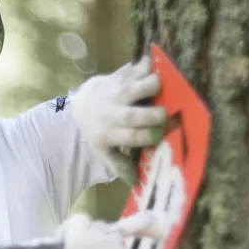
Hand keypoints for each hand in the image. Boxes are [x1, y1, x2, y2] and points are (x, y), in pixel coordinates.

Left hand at [71, 55, 166, 183]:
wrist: (83, 105)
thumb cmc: (100, 132)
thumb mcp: (104, 152)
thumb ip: (120, 166)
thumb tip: (138, 184)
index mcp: (110, 134)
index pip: (129, 138)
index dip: (146, 137)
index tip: (160, 136)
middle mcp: (112, 114)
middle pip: (132, 115)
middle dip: (151, 115)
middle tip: (166, 114)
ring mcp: (115, 94)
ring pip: (133, 88)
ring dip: (149, 86)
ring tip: (162, 86)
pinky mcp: (118, 77)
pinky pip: (133, 70)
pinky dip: (145, 66)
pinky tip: (156, 65)